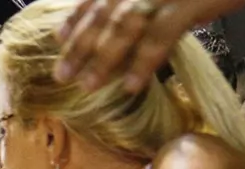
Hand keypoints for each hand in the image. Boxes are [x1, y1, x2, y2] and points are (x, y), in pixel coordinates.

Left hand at [55, 0, 222, 93]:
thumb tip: (121, 23)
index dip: (76, 17)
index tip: (57, 39)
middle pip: (105, 15)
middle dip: (81, 46)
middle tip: (61, 74)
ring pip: (125, 27)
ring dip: (104, 59)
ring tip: (89, 86)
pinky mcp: (187, 6)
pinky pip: (159, 37)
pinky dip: (143, 63)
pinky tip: (130, 85)